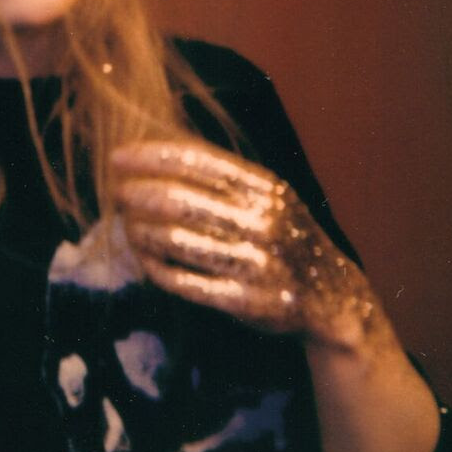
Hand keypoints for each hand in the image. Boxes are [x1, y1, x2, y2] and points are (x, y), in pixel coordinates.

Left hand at [111, 140, 389, 354]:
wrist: (334, 295)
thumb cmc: (285, 236)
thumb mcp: (269, 197)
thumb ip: (223, 176)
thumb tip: (157, 150)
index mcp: (266, 188)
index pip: (198, 161)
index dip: (151, 157)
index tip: (117, 156)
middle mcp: (263, 222)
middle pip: (180, 201)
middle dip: (138, 193)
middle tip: (116, 192)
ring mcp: (258, 263)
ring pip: (177, 241)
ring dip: (141, 232)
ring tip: (126, 226)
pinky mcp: (250, 302)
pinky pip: (187, 283)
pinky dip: (158, 269)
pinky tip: (146, 261)